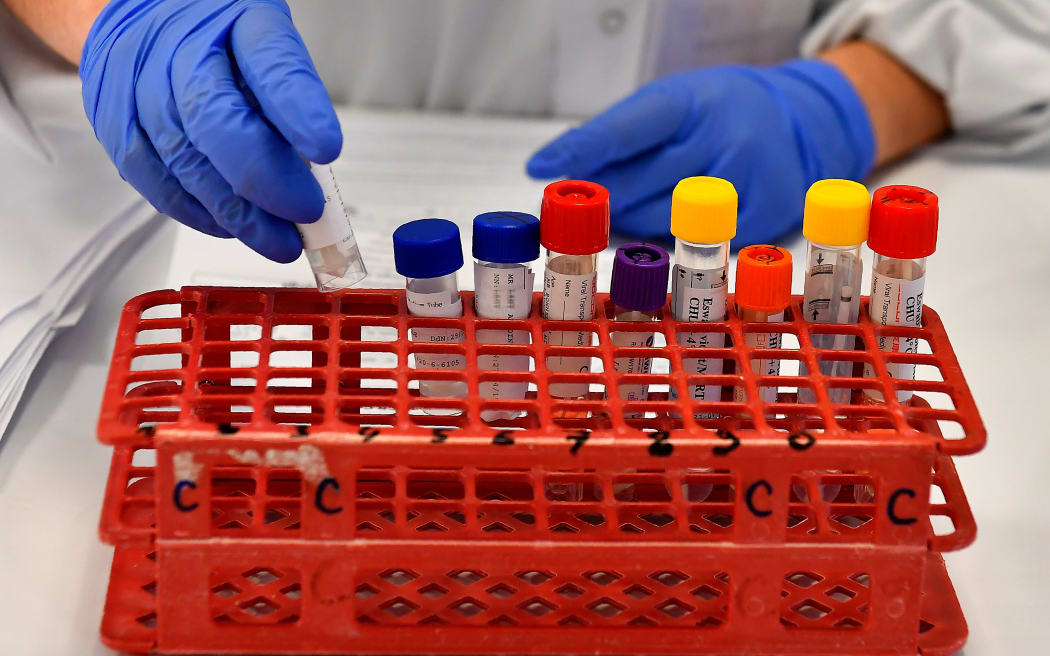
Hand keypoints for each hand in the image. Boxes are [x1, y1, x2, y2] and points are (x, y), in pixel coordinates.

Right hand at [80, 0, 340, 261]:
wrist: (139, 12)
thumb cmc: (219, 33)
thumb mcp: (267, 43)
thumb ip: (289, 99)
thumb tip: (312, 173)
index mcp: (236, 20)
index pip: (269, 63)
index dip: (297, 108)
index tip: (326, 149)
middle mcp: (180, 48)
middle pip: (217, 120)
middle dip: (267, 180)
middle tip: (305, 212)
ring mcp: (139, 84)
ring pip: (185, 161)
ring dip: (238, 214)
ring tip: (277, 239)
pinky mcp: (115, 122)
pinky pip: (154, 180)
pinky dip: (196, 214)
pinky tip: (228, 227)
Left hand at [527, 61, 874, 245]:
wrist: (801, 120)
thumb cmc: (716, 112)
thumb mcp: (671, 104)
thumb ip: (620, 134)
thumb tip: (557, 166)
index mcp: (689, 101)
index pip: (624, 130)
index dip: (580, 152)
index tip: (541, 168)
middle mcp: (720, 136)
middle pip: (638, 184)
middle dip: (602, 198)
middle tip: (580, 204)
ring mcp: (745, 178)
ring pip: (664, 219)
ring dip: (633, 221)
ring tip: (629, 209)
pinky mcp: (764, 213)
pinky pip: (698, 241)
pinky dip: (672, 238)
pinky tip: (668, 224)